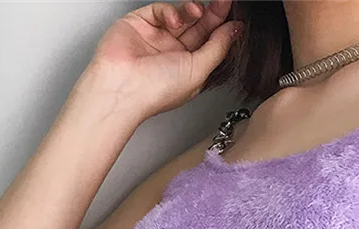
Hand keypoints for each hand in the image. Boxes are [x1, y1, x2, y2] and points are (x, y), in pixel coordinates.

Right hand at [85, 0, 241, 117]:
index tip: (236, 17)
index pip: (210, 44)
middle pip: (199, 27)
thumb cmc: (156, 90)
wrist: (122, 86)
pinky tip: (174, 20)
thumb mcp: (199, 71)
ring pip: (182, 16)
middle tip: (224, 2)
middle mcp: (174, 53)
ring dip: (193, 11)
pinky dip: (170, 11)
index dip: (223, 30)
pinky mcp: (141, 23)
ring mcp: (158, 38)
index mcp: (189, 69)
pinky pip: (161, 10)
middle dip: (213, 14)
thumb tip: (235, 31)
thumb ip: (218, 48)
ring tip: (198, 12)